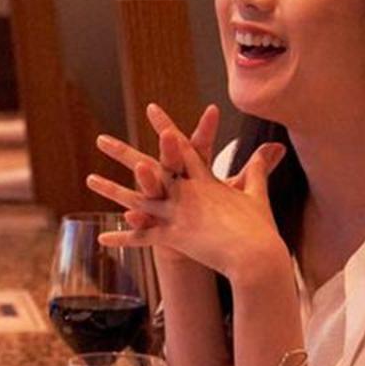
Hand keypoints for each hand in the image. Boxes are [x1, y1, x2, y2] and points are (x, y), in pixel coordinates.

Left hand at [86, 103, 287, 279]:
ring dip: (112, 190)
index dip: (166, 127)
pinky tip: (100, 238)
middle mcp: (186, 193)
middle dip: (124, 152)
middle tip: (101, 139)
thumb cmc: (260, 228)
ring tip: (89, 179)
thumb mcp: (257, 194)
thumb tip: (274, 148)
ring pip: (138, 199)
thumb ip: (259, 170)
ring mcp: (178, 214)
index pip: (182, 147)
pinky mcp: (174, 237)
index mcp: (205, 181)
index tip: (152, 108)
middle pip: (150, 167)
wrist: (257, 257)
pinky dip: (123, 239)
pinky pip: (143, 238)